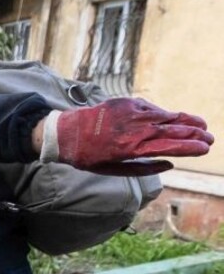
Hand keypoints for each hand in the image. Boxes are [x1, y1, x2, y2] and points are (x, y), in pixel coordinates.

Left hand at [50, 99, 212, 175]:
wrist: (64, 133)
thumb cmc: (88, 156)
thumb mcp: (113, 170)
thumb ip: (143, 168)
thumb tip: (170, 165)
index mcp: (131, 149)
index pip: (169, 146)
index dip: (190, 147)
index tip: (205, 147)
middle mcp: (134, 129)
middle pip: (172, 130)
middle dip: (194, 133)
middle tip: (211, 137)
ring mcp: (131, 113)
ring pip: (165, 116)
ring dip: (185, 120)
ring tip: (201, 124)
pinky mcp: (127, 103)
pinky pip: (151, 109)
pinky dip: (164, 114)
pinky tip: (174, 118)